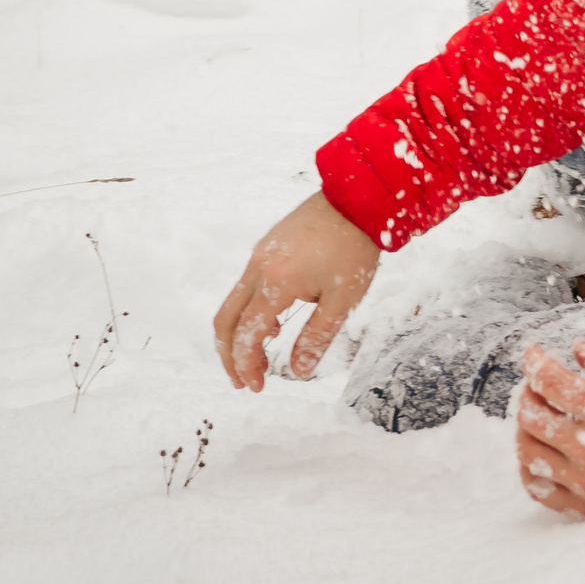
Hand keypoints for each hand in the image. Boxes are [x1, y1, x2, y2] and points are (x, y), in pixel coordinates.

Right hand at [212, 191, 379, 391]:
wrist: (358, 197)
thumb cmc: (355, 246)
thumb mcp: (343, 299)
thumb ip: (317, 337)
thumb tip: (298, 372)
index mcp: (275, 283)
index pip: (247, 335)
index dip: (246, 366)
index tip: (256, 387)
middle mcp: (258, 268)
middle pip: (226, 320)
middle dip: (229, 355)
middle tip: (243, 380)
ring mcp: (259, 255)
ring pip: (233, 303)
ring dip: (239, 334)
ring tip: (259, 358)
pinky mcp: (267, 247)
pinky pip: (246, 286)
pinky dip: (249, 312)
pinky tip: (272, 325)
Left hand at [515, 340, 584, 517]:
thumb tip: (577, 348)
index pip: (550, 381)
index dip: (534, 361)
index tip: (532, 353)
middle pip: (530, 415)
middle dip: (527, 392)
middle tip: (535, 384)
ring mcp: (583, 480)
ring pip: (527, 451)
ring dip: (523, 427)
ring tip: (535, 416)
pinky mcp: (582, 505)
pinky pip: (538, 488)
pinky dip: (529, 468)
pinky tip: (538, 453)